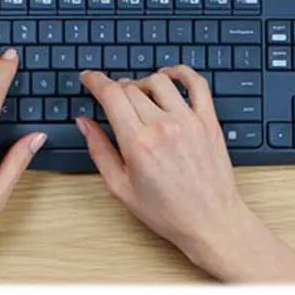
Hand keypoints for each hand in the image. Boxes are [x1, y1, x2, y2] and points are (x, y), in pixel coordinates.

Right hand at [77, 66, 294, 281]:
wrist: (210, 221)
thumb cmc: (167, 211)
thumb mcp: (121, 188)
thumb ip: (99, 151)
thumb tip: (84, 123)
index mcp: (138, 143)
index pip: (111, 94)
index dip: (95, 80)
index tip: (89, 78)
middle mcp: (163, 126)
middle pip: (131, 88)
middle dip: (116, 88)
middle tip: (113, 99)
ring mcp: (189, 121)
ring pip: (159, 81)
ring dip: (143, 82)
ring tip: (139, 95)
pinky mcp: (208, 120)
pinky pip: (196, 83)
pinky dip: (181, 72)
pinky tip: (170, 76)